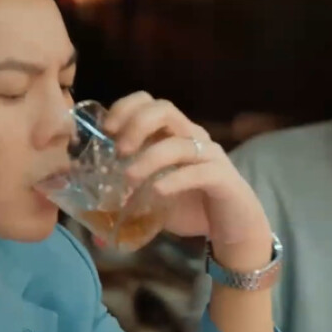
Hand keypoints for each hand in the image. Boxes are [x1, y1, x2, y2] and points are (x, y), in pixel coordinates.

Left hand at [102, 92, 271, 270]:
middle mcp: (193, 137)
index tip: (106, 130)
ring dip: (149, 158)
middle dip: (136, 124)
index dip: (125, 108)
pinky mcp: (222, 178)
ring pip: (179, 143)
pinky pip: (198, 171)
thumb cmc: (193, 207)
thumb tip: (96, 228)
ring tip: (129, 179)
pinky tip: (157, 193)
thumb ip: (131, 201)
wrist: (235, 229)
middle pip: (164, 110)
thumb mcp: (155, 200)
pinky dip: (174, 180)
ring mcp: (210, 156)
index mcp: (174, 134)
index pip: (149, 103)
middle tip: (119, 151)